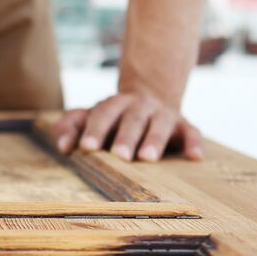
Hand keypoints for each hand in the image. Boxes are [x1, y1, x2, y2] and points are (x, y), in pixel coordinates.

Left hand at [51, 92, 202, 161]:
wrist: (149, 97)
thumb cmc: (112, 117)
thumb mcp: (89, 118)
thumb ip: (70, 127)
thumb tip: (63, 146)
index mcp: (114, 104)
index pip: (103, 114)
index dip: (95, 130)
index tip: (86, 147)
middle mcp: (139, 106)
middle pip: (132, 119)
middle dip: (126, 137)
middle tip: (119, 156)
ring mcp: (162, 115)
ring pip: (160, 125)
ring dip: (155, 140)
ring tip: (148, 158)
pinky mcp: (183, 125)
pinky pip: (191, 132)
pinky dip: (193, 143)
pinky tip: (194, 157)